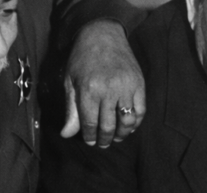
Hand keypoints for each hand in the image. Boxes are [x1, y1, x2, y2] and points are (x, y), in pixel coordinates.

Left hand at [61, 20, 145, 147]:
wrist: (103, 35)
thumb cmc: (82, 59)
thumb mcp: (71, 82)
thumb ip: (71, 110)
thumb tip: (66, 134)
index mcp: (89, 90)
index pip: (90, 123)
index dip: (89, 136)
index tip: (90, 141)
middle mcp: (109, 90)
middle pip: (109, 126)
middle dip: (105, 139)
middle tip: (103, 144)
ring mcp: (127, 87)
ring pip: (127, 122)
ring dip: (122, 134)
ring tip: (116, 137)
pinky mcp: (139, 84)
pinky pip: (140, 111)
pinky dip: (135, 122)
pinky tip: (128, 126)